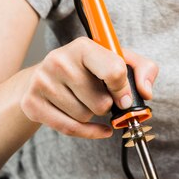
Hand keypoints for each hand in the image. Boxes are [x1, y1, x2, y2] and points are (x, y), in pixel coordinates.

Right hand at [20, 37, 157, 138]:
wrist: (43, 78)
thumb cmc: (87, 70)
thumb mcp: (118, 60)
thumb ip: (143, 69)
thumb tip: (145, 92)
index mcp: (83, 46)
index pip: (114, 71)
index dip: (124, 91)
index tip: (124, 98)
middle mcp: (59, 61)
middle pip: (100, 102)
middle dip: (105, 105)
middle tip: (98, 96)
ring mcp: (43, 82)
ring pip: (85, 116)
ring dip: (91, 115)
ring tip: (82, 101)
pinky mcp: (32, 103)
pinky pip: (70, 129)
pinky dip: (88, 132)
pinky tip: (97, 128)